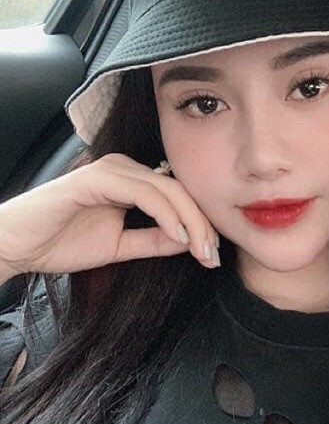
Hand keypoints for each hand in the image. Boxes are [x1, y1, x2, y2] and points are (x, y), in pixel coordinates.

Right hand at [0, 153, 219, 278]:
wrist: (15, 245)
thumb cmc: (60, 242)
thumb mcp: (119, 246)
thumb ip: (153, 241)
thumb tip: (190, 241)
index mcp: (132, 181)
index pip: (178, 196)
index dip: (200, 223)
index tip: (212, 253)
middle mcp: (126, 169)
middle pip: (179, 190)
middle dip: (202, 223)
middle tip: (214, 254)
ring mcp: (112, 169)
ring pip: (168, 189)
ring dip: (191, 220)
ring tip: (202, 249)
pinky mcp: (99, 177)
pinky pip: (145, 192)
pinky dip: (167, 214)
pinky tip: (178, 235)